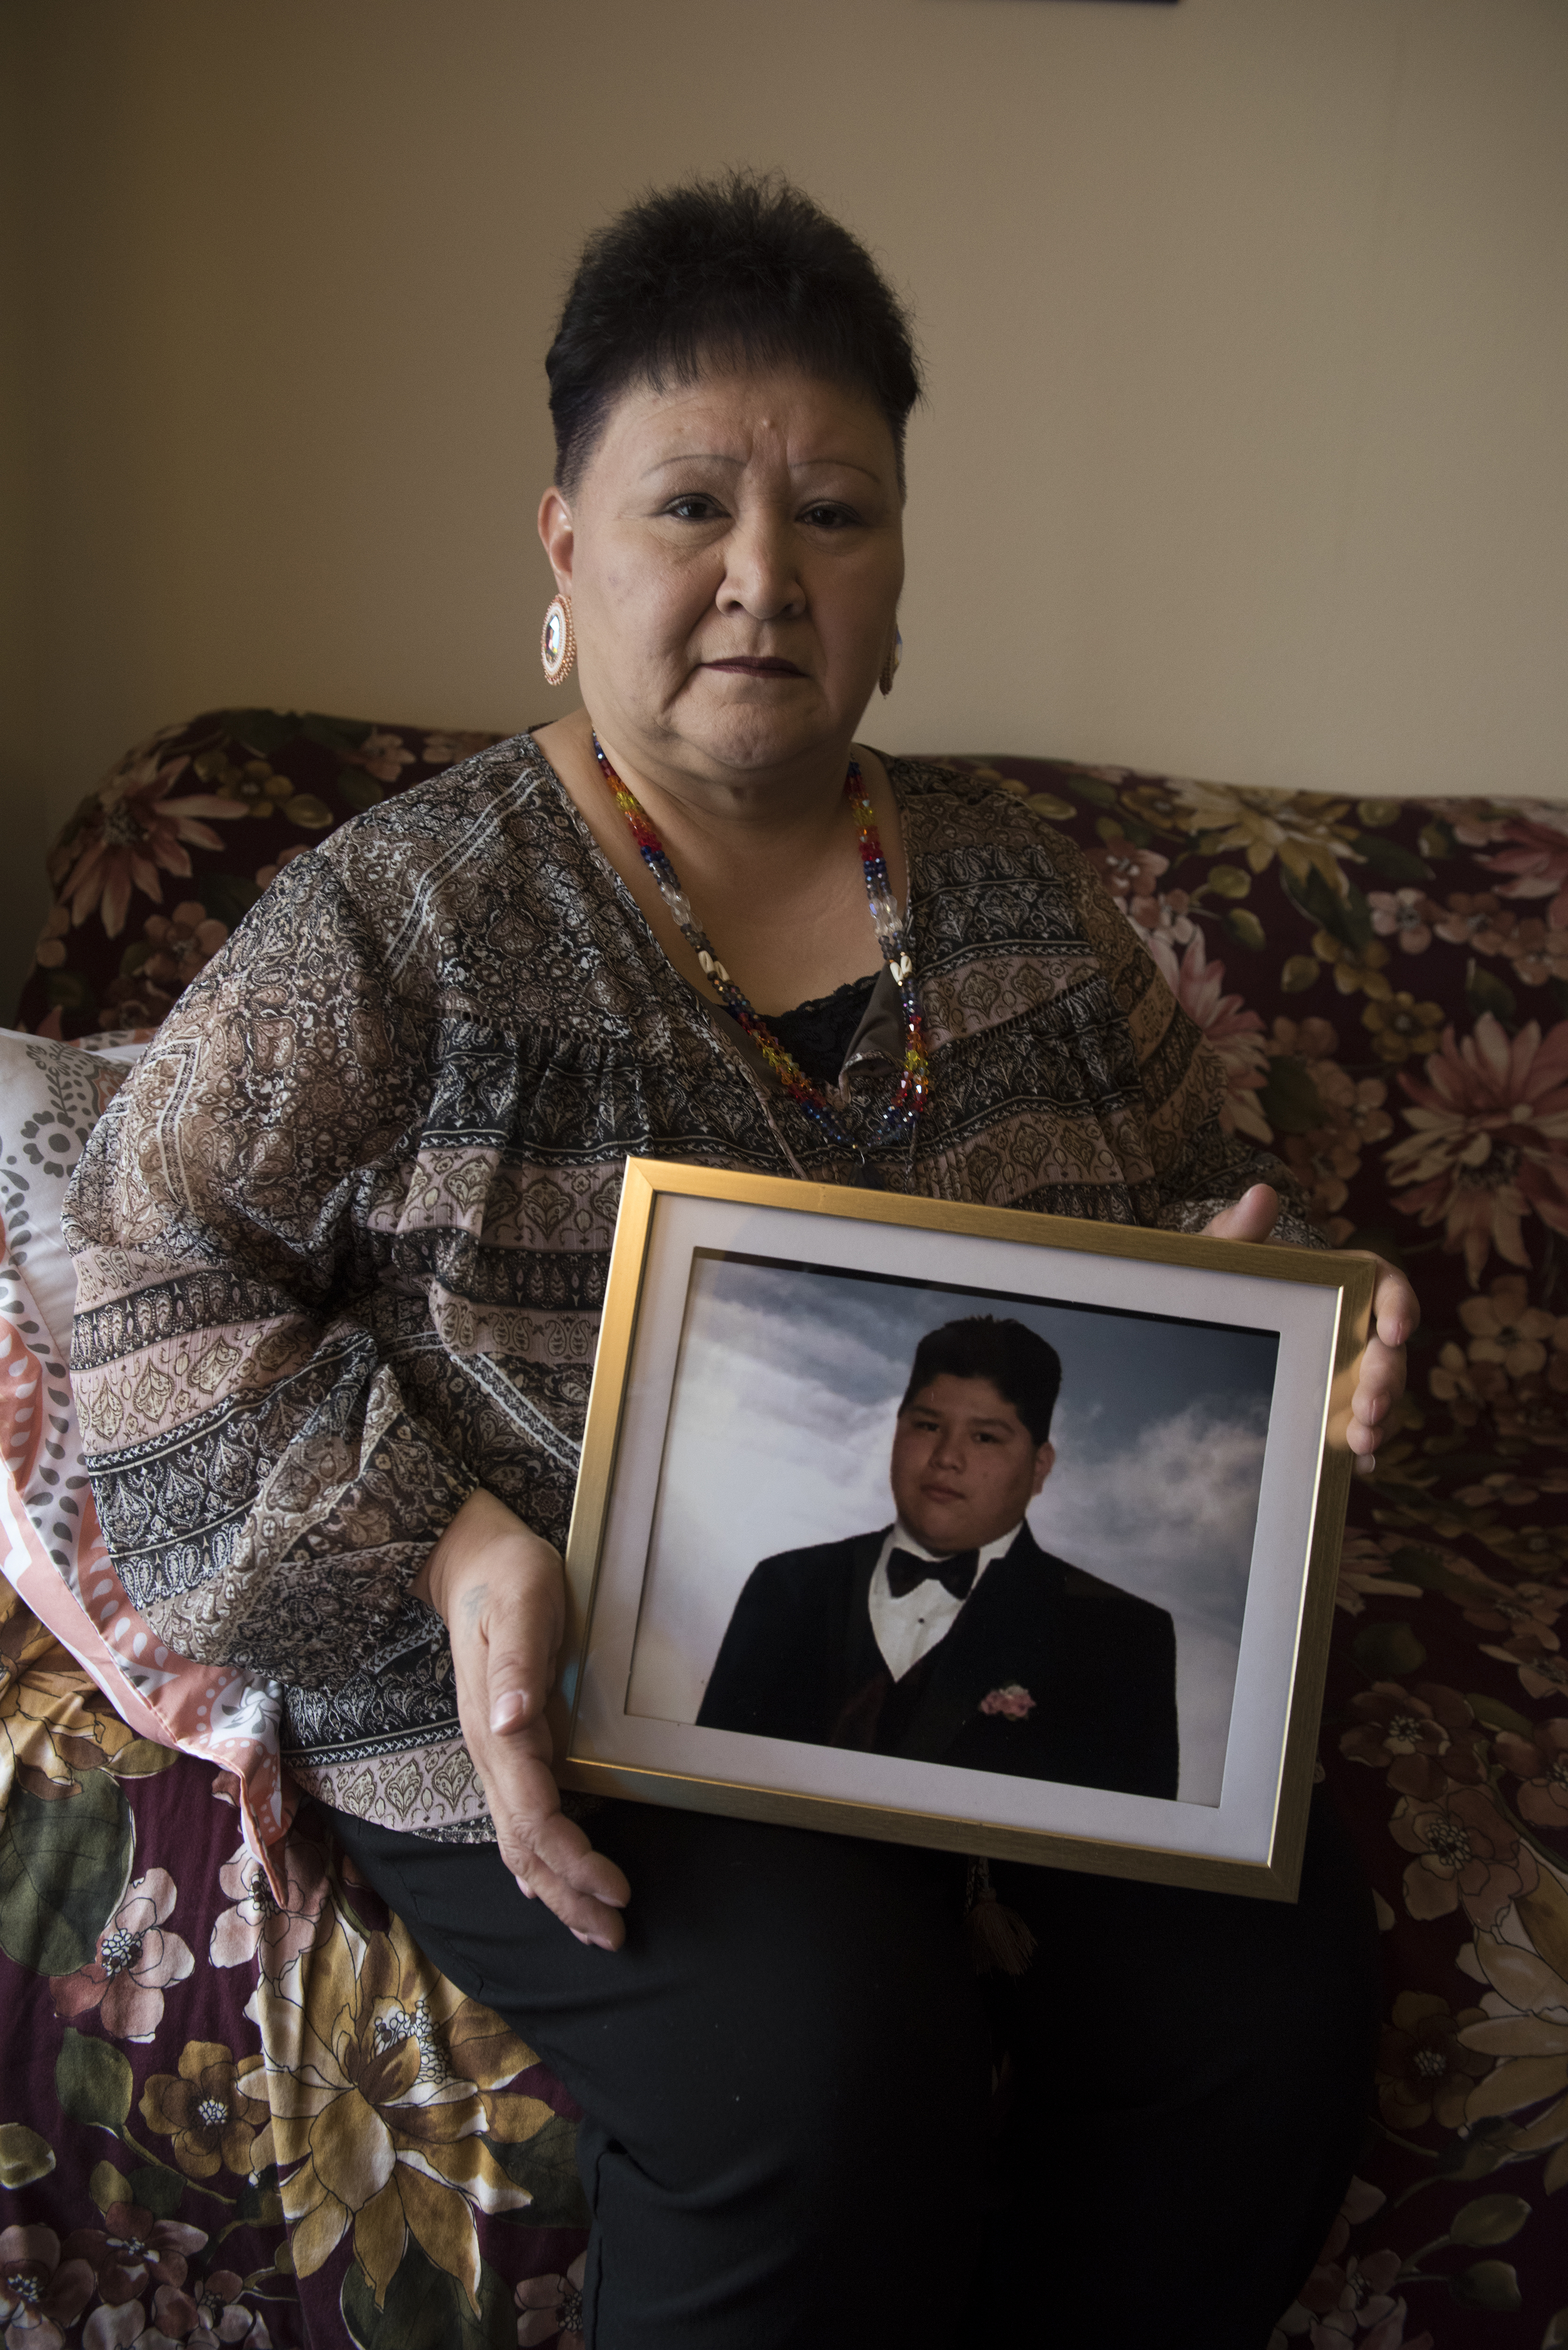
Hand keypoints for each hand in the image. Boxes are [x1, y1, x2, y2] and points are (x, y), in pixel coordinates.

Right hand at [413, 1489, 629, 1948]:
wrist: (469, 1561)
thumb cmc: (508, 1575)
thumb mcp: (523, 1600)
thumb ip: (519, 1658)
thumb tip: (513, 1719)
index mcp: (497, 1728)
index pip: (534, 1816)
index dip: (574, 1859)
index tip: (617, 1889)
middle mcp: (491, 1752)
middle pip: (525, 1847)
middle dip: (568, 1898)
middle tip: (616, 1936)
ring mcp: (494, 1753)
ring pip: (519, 1842)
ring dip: (555, 1890)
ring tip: (597, 1928)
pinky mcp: (505, 1746)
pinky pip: (517, 1819)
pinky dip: (538, 1862)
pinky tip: (550, 1885)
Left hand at [1202, 1183, 1418, 1475]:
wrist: (1211, 1320)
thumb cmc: (1228, 1279)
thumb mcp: (1225, 1257)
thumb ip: (1239, 1230)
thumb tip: (1259, 1193)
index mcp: (1343, 1283)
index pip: (1388, 1287)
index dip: (1401, 1305)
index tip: (1394, 1328)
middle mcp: (1355, 1328)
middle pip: (1389, 1352)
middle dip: (1387, 1379)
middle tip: (1370, 1404)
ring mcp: (1348, 1371)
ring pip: (1380, 1394)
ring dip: (1380, 1419)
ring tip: (1362, 1439)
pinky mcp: (1334, 1406)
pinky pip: (1358, 1426)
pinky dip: (1362, 1444)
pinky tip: (1356, 1461)